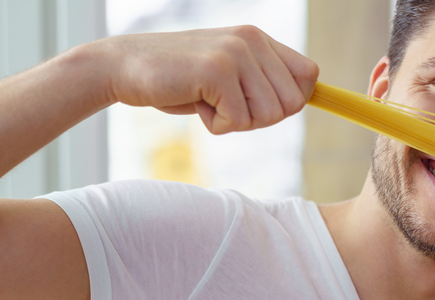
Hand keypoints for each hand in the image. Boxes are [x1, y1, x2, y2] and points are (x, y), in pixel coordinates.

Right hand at [94, 26, 318, 134]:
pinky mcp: (218, 71)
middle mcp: (252, 40)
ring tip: (208, 100)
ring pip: (269, 116)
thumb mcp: (231, 76)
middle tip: (225, 105)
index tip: (258, 104)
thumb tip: (301, 101)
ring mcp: (236, 53)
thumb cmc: (180, 80)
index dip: (290, 101)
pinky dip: (217, 125)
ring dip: (237, 121)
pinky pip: (239, 121)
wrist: (125, 68)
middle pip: (292, 104)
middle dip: (260, 118)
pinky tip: (195, 102)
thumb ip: (263, 83)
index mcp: (259, 38)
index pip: (309, 76)